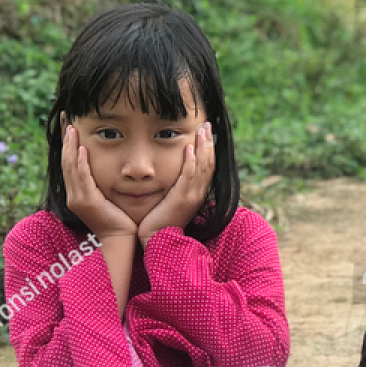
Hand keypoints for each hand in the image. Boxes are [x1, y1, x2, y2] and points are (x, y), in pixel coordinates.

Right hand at [61, 122, 138, 238]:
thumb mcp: (107, 198)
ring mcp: (78, 199)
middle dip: (65, 139)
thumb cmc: (119, 219)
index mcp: (76, 193)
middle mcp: (73, 195)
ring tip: (71, 128)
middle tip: (64, 118)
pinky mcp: (87, 202)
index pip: (68, 164)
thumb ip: (101, 183)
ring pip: (70, 167)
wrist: (120, 240)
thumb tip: (105, 167)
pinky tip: (82, 149)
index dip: (67, 144)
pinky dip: (80, 163)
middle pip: (65, 162)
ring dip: (71, 146)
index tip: (68, 125)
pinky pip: (82, 178)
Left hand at [138, 122, 214, 244]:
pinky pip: (188, 176)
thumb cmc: (159, 223)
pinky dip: (190, 161)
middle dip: (208, 143)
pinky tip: (189, 148)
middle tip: (207, 124)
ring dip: (202, 147)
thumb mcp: (170, 202)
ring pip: (202, 167)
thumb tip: (172, 176)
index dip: (208, 149)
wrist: (157, 242)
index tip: (206, 134)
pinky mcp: (181, 199)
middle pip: (208, 163)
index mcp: (196, 194)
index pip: (206, 167)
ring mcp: (191, 196)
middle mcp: (198, 194)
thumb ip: (174, 188)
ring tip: (201, 130)